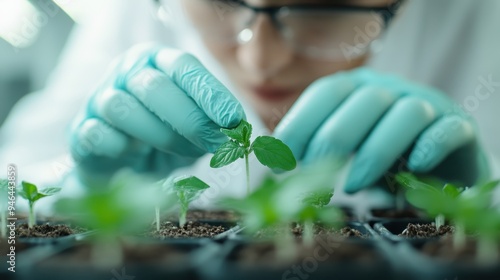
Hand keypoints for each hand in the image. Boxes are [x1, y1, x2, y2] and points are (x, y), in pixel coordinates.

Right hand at [70, 44, 243, 183]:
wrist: (126, 170)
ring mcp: (100, 98)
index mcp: (158, 63)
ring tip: (177, 153)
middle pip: (153, 86)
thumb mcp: (195, 130)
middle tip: (212, 144)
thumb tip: (235, 128)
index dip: (209, 93)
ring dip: (158, 136)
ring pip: (123, 108)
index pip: (183, 67)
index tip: (233, 120)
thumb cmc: (166, 140)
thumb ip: (212, 123)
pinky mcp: (81, 129)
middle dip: (189, 120)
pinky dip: (120, 149)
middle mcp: (126, 72)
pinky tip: (135, 156)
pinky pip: (96, 134)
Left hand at [274, 68, 489, 192]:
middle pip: (363, 100)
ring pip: (405, 114)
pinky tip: (412, 168)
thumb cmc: (379, 156)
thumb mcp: (343, 148)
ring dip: (375, 151)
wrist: (434, 163)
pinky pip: (447, 130)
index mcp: (357, 89)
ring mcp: (428, 105)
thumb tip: (273, 161)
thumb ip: (314, 148)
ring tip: (352, 185)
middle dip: (333, 137)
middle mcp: (391, 90)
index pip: (325, 93)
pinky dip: (429, 147)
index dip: (301, 123)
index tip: (283, 159)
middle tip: (315, 172)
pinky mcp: (459, 127)